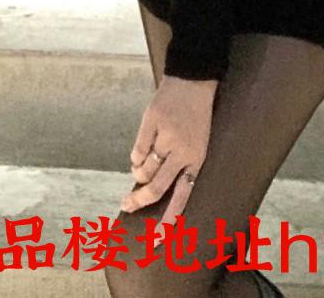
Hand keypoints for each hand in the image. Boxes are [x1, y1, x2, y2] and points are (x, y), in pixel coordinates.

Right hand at [118, 75, 216, 230]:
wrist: (193, 82)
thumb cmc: (196, 117)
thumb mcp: (197, 145)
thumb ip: (179, 167)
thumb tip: (149, 188)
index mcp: (196, 161)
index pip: (182, 199)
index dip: (168, 222)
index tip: (156, 242)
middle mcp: (181, 152)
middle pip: (155, 188)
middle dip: (138, 200)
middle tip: (127, 205)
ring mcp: (165, 136)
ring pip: (143, 169)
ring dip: (138, 172)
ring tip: (141, 166)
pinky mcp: (151, 122)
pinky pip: (137, 150)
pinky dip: (136, 154)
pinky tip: (143, 147)